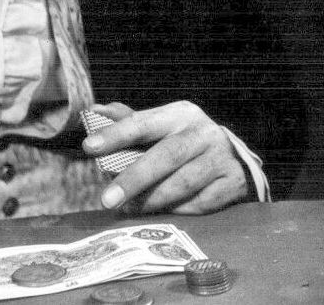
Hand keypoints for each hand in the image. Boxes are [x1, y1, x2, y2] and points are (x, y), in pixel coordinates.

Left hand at [84, 102, 248, 214]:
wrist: (234, 159)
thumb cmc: (185, 143)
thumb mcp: (162, 127)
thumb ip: (130, 122)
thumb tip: (95, 112)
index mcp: (181, 114)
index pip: (144, 122)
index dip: (116, 134)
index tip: (90, 147)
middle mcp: (203, 132)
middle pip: (167, 155)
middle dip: (135, 178)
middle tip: (108, 200)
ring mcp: (220, 157)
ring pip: (183, 182)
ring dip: (153, 199)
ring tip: (130, 209)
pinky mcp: (231, 182)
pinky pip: (200, 203)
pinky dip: (178, 209)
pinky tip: (163, 212)